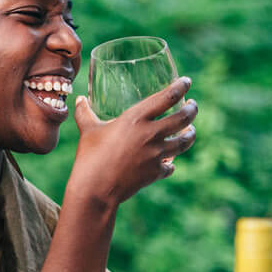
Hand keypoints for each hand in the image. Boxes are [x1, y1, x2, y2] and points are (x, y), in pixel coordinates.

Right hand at [69, 76, 196, 210]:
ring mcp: (156, 154)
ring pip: (184, 141)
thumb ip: (85, 113)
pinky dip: (171, 163)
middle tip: (192, 105)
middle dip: (192, 109)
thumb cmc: (89, 156)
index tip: (186, 82)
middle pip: (183, 117)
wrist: (95, 189)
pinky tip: (170, 162)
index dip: (180, 87)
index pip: (167, 97)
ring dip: (191, 134)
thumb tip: (79, 100)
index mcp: (135, 119)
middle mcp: (151, 134)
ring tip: (191, 130)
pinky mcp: (156, 172)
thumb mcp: (87, 131)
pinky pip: (171, 166)